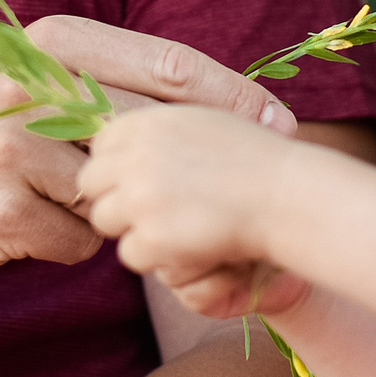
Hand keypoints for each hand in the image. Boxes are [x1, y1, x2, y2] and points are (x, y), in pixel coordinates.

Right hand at [0, 17, 295, 276]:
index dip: (232, 97)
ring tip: (54, 199)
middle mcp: (33, 87)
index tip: (279, 122)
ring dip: (107, 212)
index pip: (168, 65)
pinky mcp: (0, 213)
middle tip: (239, 188)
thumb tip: (207, 97)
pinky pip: (76, 244)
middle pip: (156, 132)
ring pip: (116, 198)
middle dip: (201, 165)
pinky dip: (62, 245)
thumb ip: (103, 78)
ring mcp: (14, 153)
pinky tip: (21, 227)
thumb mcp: (25, 74)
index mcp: (51, 42)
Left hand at [78, 105, 305, 290]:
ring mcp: (141, 196)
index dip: (117, 168)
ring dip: (134, 228)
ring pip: (105, 221)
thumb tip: (109, 144)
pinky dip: (157, 255)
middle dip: (115, 199)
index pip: (99, 146)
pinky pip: (131, 253)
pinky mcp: (153, 235)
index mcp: (145, 121)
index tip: (141, 180)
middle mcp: (135, 155)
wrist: (285, 195)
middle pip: (91, 184)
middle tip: (150, 211)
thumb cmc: (252, 158)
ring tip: (175, 226)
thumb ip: (155, 131)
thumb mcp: (200, 122)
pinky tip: (190, 243)